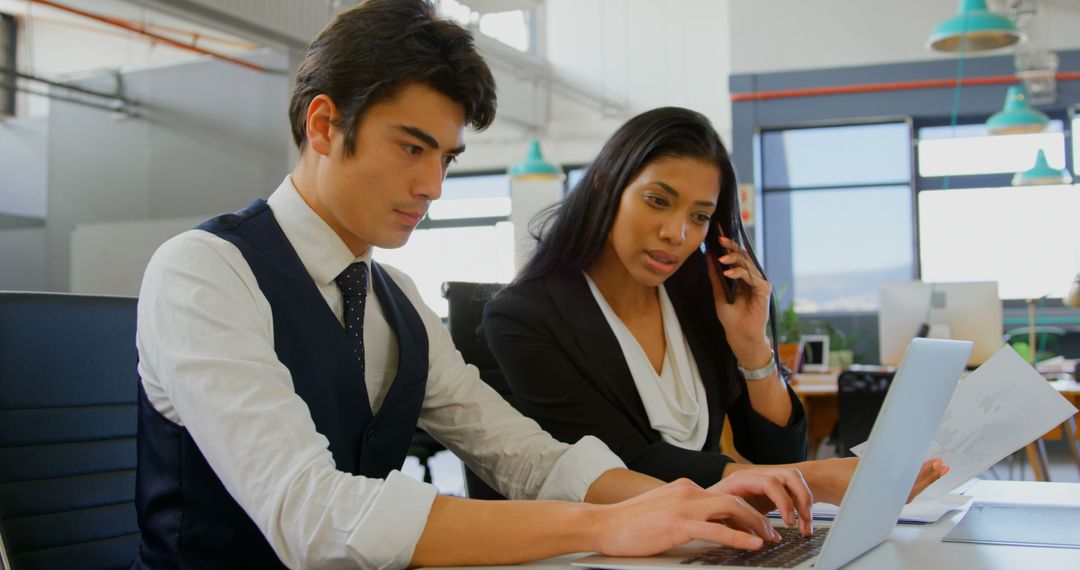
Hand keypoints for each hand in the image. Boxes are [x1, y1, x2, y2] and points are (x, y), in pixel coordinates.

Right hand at [592, 479, 779, 555]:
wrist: (603, 524)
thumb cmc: (628, 522)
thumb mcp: (661, 511)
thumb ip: (683, 512)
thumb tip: (702, 526)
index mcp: (684, 488)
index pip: (724, 495)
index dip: (746, 510)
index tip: (758, 523)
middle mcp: (687, 491)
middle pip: (734, 499)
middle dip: (758, 516)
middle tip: (772, 533)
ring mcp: (684, 506)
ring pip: (731, 509)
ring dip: (755, 525)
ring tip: (768, 539)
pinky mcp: (678, 524)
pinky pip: (717, 529)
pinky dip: (739, 536)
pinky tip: (752, 544)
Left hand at [705, 235, 770, 358]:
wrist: (740, 336)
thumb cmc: (732, 319)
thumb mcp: (719, 294)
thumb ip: (715, 277)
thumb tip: (708, 257)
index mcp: (743, 277)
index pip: (736, 257)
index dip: (728, 245)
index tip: (718, 234)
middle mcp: (752, 278)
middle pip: (743, 256)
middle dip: (731, 246)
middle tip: (720, 238)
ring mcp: (759, 282)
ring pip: (748, 263)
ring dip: (734, 259)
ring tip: (721, 259)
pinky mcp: (764, 289)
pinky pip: (752, 276)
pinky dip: (740, 273)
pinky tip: (728, 273)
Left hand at [707, 466, 814, 536]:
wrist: (705, 503)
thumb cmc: (711, 508)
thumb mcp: (722, 516)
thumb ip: (741, 525)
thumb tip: (764, 537)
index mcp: (742, 479)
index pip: (770, 483)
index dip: (783, 501)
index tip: (789, 522)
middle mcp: (757, 475)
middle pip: (789, 475)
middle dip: (801, 499)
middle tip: (803, 523)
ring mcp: (766, 478)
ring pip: (795, 480)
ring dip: (806, 502)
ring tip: (807, 525)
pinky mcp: (773, 488)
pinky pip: (794, 491)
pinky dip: (802, 506)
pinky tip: (803, 523)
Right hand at [798, 457, 948, 505]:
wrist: (815, 483)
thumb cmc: (832, 474)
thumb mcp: (860, 465)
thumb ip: (882, 464)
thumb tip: (905, 461)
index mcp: (877, 493)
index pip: (908, 485)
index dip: (925, 475)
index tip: (936, 464)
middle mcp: (879, 500)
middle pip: (910, 490)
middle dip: (927, 478)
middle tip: (942, 466)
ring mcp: (877, 500)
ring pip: (904, 493)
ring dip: (919, 482)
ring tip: (934, 470)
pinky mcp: (873, 499)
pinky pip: (895, 494)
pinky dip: (906, 485)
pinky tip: (913, 477)